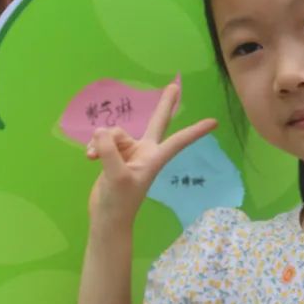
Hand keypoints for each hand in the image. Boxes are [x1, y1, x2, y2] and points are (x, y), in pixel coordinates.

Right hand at [87, 80, 216, 225]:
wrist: (107, 217)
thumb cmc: (119, 201)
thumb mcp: (116, 175)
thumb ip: (109, 149)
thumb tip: (102, 131)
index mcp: (154, 157)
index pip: (178, 140)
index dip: (195, 131)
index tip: (214, 123)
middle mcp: (145, 151)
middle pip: (156, 122)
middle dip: (164, 104)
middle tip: (174, 86)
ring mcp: (129, 152)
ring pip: (115, 133)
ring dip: (102, 142)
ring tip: (93, 157)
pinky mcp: (114, 155)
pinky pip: (104, 140)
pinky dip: (96, 147)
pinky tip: (89, 157)